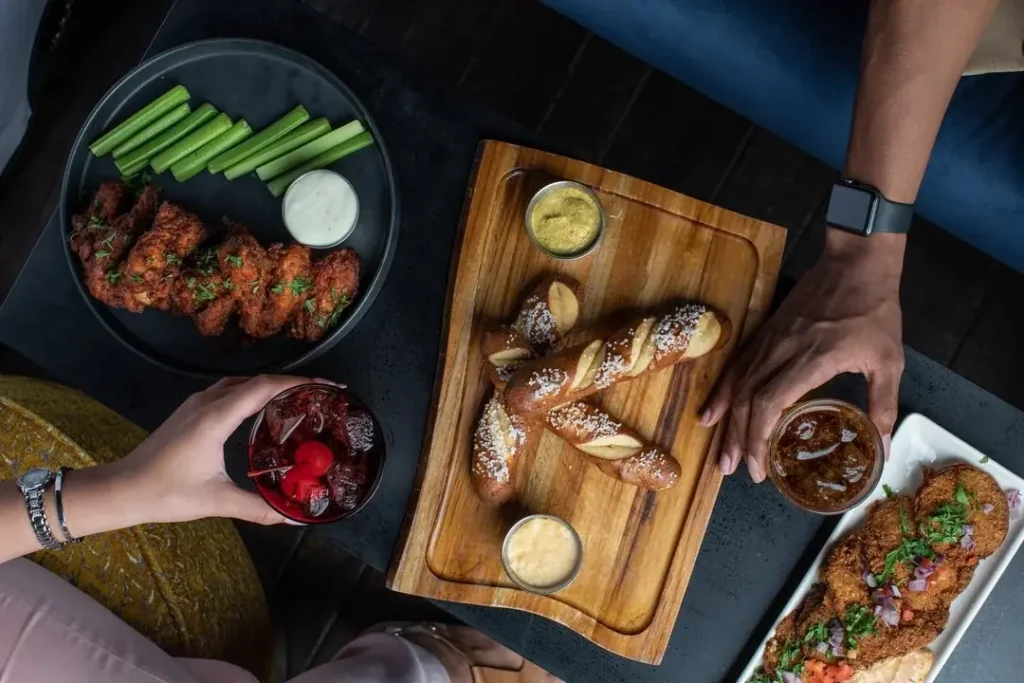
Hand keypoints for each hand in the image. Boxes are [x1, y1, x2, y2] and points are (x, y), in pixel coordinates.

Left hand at [115, 375, 321, 524]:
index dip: (298, 384)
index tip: (328, 387)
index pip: (264, 388)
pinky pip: (230, 391)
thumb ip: (258, 509)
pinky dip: (253, 392)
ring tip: (298, 399)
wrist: (122, 488)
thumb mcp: (217, 501)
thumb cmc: (166, 493)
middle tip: (321, 394)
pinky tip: (264, 409)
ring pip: (241, 383)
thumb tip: (294, 519)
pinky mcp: (191, 411)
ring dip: (271, 386)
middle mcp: (207, 403)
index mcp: (216, 418)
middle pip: (256, 380)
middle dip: (291, 383)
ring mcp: (197, 404)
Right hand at [702, 230, 905, 481]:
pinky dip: (722, 392)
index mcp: (812, 359)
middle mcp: (782, 350)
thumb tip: (884, 445)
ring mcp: (769, 340)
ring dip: (726, 421)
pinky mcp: (765, 333)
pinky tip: (713, 412)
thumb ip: (884, 404)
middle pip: (747, 399)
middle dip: (738, 438)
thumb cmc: (874, 311)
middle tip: (734, 470)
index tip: (759, 465)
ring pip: (737, 384)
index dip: (759, 436)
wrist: (855, 262)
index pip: (771, 402)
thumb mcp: (889, 360)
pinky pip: (737, 367)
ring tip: (721, 453)